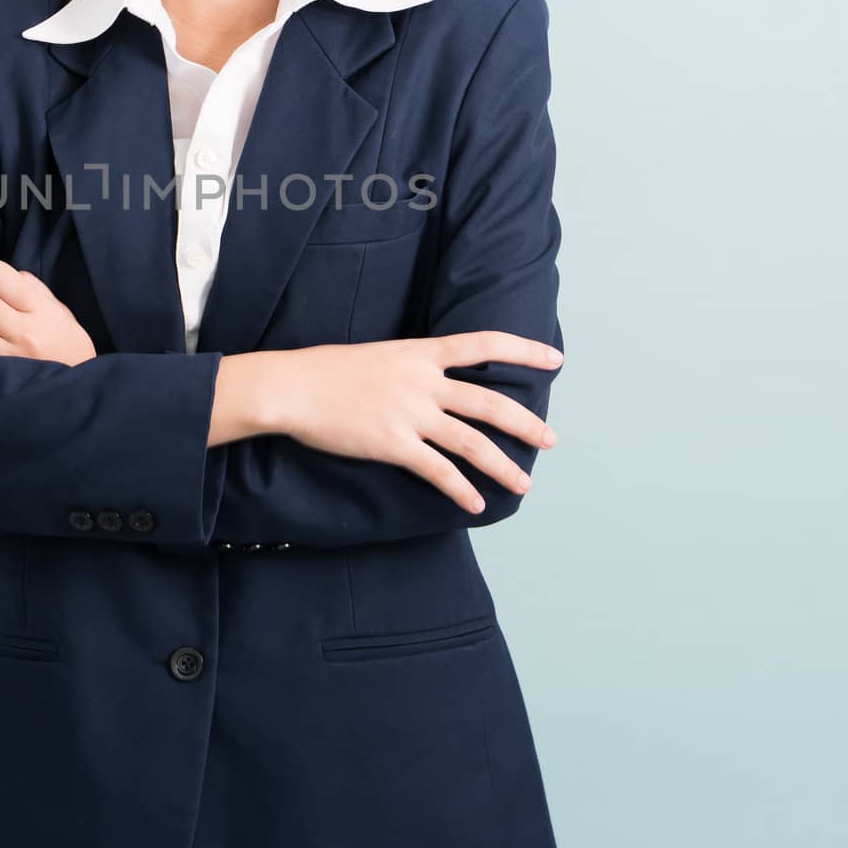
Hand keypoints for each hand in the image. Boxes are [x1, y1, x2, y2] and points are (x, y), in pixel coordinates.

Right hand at [272, 332, 561, 512]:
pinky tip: (475, 505)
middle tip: (550, 440)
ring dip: (503, 466)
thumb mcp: (377, 355)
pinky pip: (438, 472)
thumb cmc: (326, 370)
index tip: (555, 360)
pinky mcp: (394, 444)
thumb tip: (430, 382)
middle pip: (489, 403)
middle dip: (525, 423)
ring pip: (472, 442)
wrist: (293, 387)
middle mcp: (423, 382)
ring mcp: (411, 414)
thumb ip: (409, 368)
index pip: (483, 343)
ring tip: (524, 483)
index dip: (523, 350)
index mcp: (420, 353)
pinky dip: (461, 490)